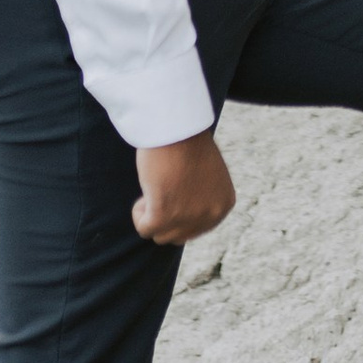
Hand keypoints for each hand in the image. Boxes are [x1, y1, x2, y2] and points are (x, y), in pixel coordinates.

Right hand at [133, 127, 236, 245]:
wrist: (176, 126)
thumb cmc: (187, 142)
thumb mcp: (205, 175)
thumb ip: (200, 197)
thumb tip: (183, 214)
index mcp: (224, 204)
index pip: (195, 228)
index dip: (178, 210)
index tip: (175, 186)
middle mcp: (211, 215)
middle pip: (177, 235)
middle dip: (164, 214)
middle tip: (163, 186)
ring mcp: (188, 218)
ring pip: (160, 235)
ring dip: (151, 213)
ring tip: (155, 186)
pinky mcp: (164, 216)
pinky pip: (145, 229)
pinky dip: (139, 213)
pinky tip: (146, 191)